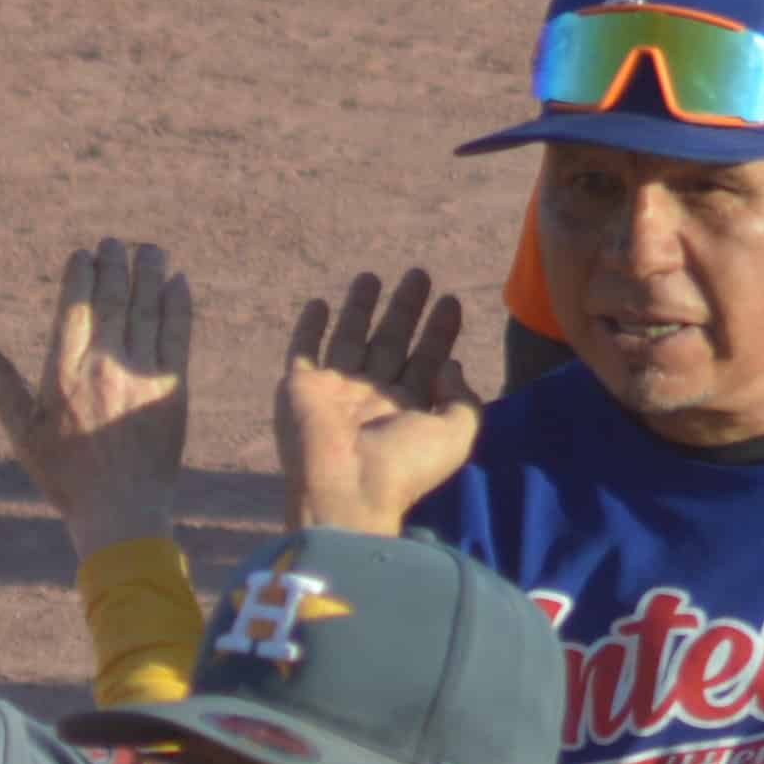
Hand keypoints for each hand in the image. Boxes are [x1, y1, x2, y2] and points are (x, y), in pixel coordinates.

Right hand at [0, 237, 194, 555]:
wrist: (121, 513)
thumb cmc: (68, 479)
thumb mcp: (25, 438)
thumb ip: (3, 392)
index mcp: (62, 376)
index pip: (72, 308)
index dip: (79, 275)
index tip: (84, 255)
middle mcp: (101, 367)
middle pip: (111, 299)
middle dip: (114, 264)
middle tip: (116, 244)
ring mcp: (140, 376)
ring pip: (146, 308)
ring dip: (148, 273)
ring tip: (149, 250)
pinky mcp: (172, 389)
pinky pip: (177, 335)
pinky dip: (177, 305)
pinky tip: (177, 283)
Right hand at [275, 269, 476, 533]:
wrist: (346, 489)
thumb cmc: (403, 466)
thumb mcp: (456, 433)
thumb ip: (462, 396)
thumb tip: (449, 363)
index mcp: (406, 409)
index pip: (427, 360)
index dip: (439, 331)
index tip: (450, 301)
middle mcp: (371, 397)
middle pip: (392, 342)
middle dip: (405, 308)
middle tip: (420, 274)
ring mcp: (334, 391)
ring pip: (350, 339)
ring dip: (360, 308)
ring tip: (372, 276)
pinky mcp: (301, 388)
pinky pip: (303, 351)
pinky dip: (309, 328)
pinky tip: (319, 304)